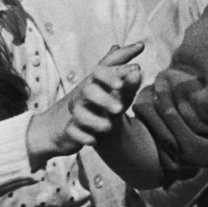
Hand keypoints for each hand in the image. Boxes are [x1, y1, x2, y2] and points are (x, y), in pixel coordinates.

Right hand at [27, 42, 144, 166]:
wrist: (68, 126)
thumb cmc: (98, 103)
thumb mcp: (115, 91)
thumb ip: (127, 78)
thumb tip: (138, 64)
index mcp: (95, 81)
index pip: (104, 69)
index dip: (118, 68)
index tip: (136, 69)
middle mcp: (83, 94)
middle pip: (89, 90)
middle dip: (105, 98)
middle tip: (121, 108)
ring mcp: (75, 112)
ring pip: (80, 113)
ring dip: (95, 120)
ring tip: (109, 127)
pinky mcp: (70, 129)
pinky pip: (73, 131)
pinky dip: (83, 136)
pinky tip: (94, 141)